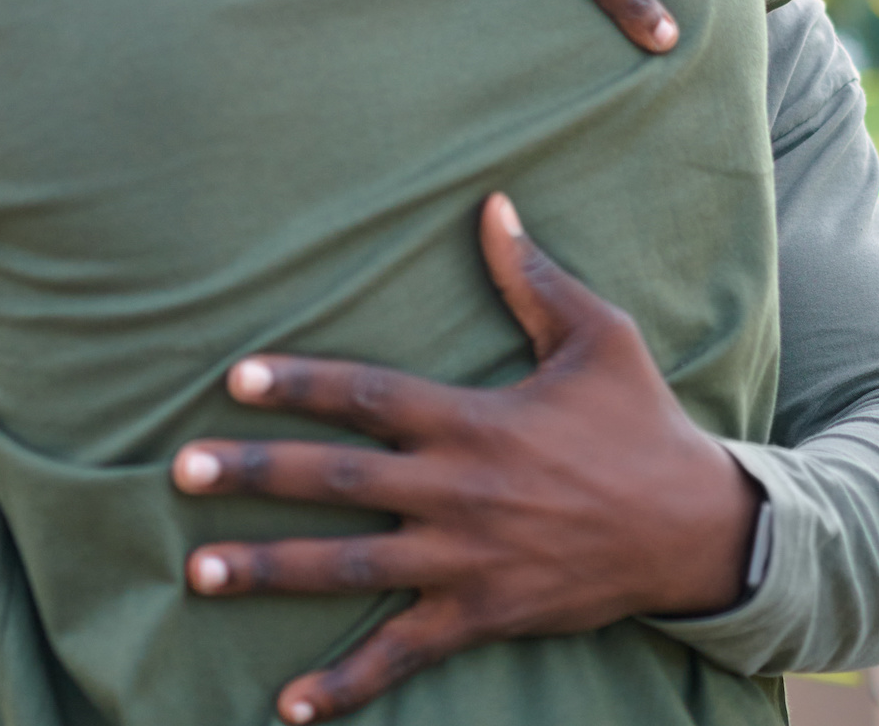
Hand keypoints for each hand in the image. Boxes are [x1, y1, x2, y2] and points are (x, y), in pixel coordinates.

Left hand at [170, 194, 762, 723]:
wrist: (696, 530)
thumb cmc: (640, 424)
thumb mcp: (599, 338)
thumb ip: (534, 278)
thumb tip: (491, 203)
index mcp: (476, 421)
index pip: (370, 396)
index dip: (301, 385)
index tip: (235, 379)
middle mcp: (461, 491)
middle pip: (342, 482)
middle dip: (258, 477)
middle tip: (181, 472)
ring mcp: (468, 561)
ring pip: (353, 568)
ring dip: (273, 571)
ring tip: (199, 572)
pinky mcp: (482, 615)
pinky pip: (403, 654)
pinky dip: (346, 683)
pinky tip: (288, 704)